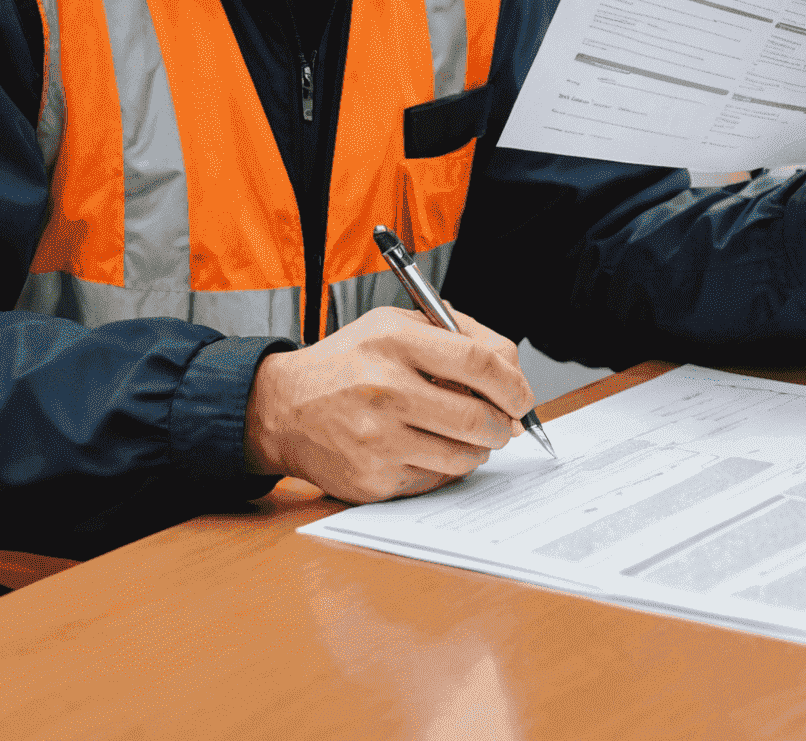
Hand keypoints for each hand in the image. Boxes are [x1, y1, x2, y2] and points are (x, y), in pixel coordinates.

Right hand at [243, 304, 534, 503]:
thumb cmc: (349, 362)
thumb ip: (455, 334)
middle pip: (476, 417)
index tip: (522, 396)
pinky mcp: (372, 479)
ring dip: (479, 448)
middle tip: (505, 423)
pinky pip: (434, 480)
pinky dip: (446, 468)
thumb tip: (511, 368)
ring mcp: (377, 439)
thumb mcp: (394, 325)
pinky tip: (432, 449)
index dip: (513, 383)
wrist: (284, 407)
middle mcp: (385, 390)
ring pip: (462, 456)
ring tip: (469, 435)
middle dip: (503, 424)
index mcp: (394, 341)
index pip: (478, 362)